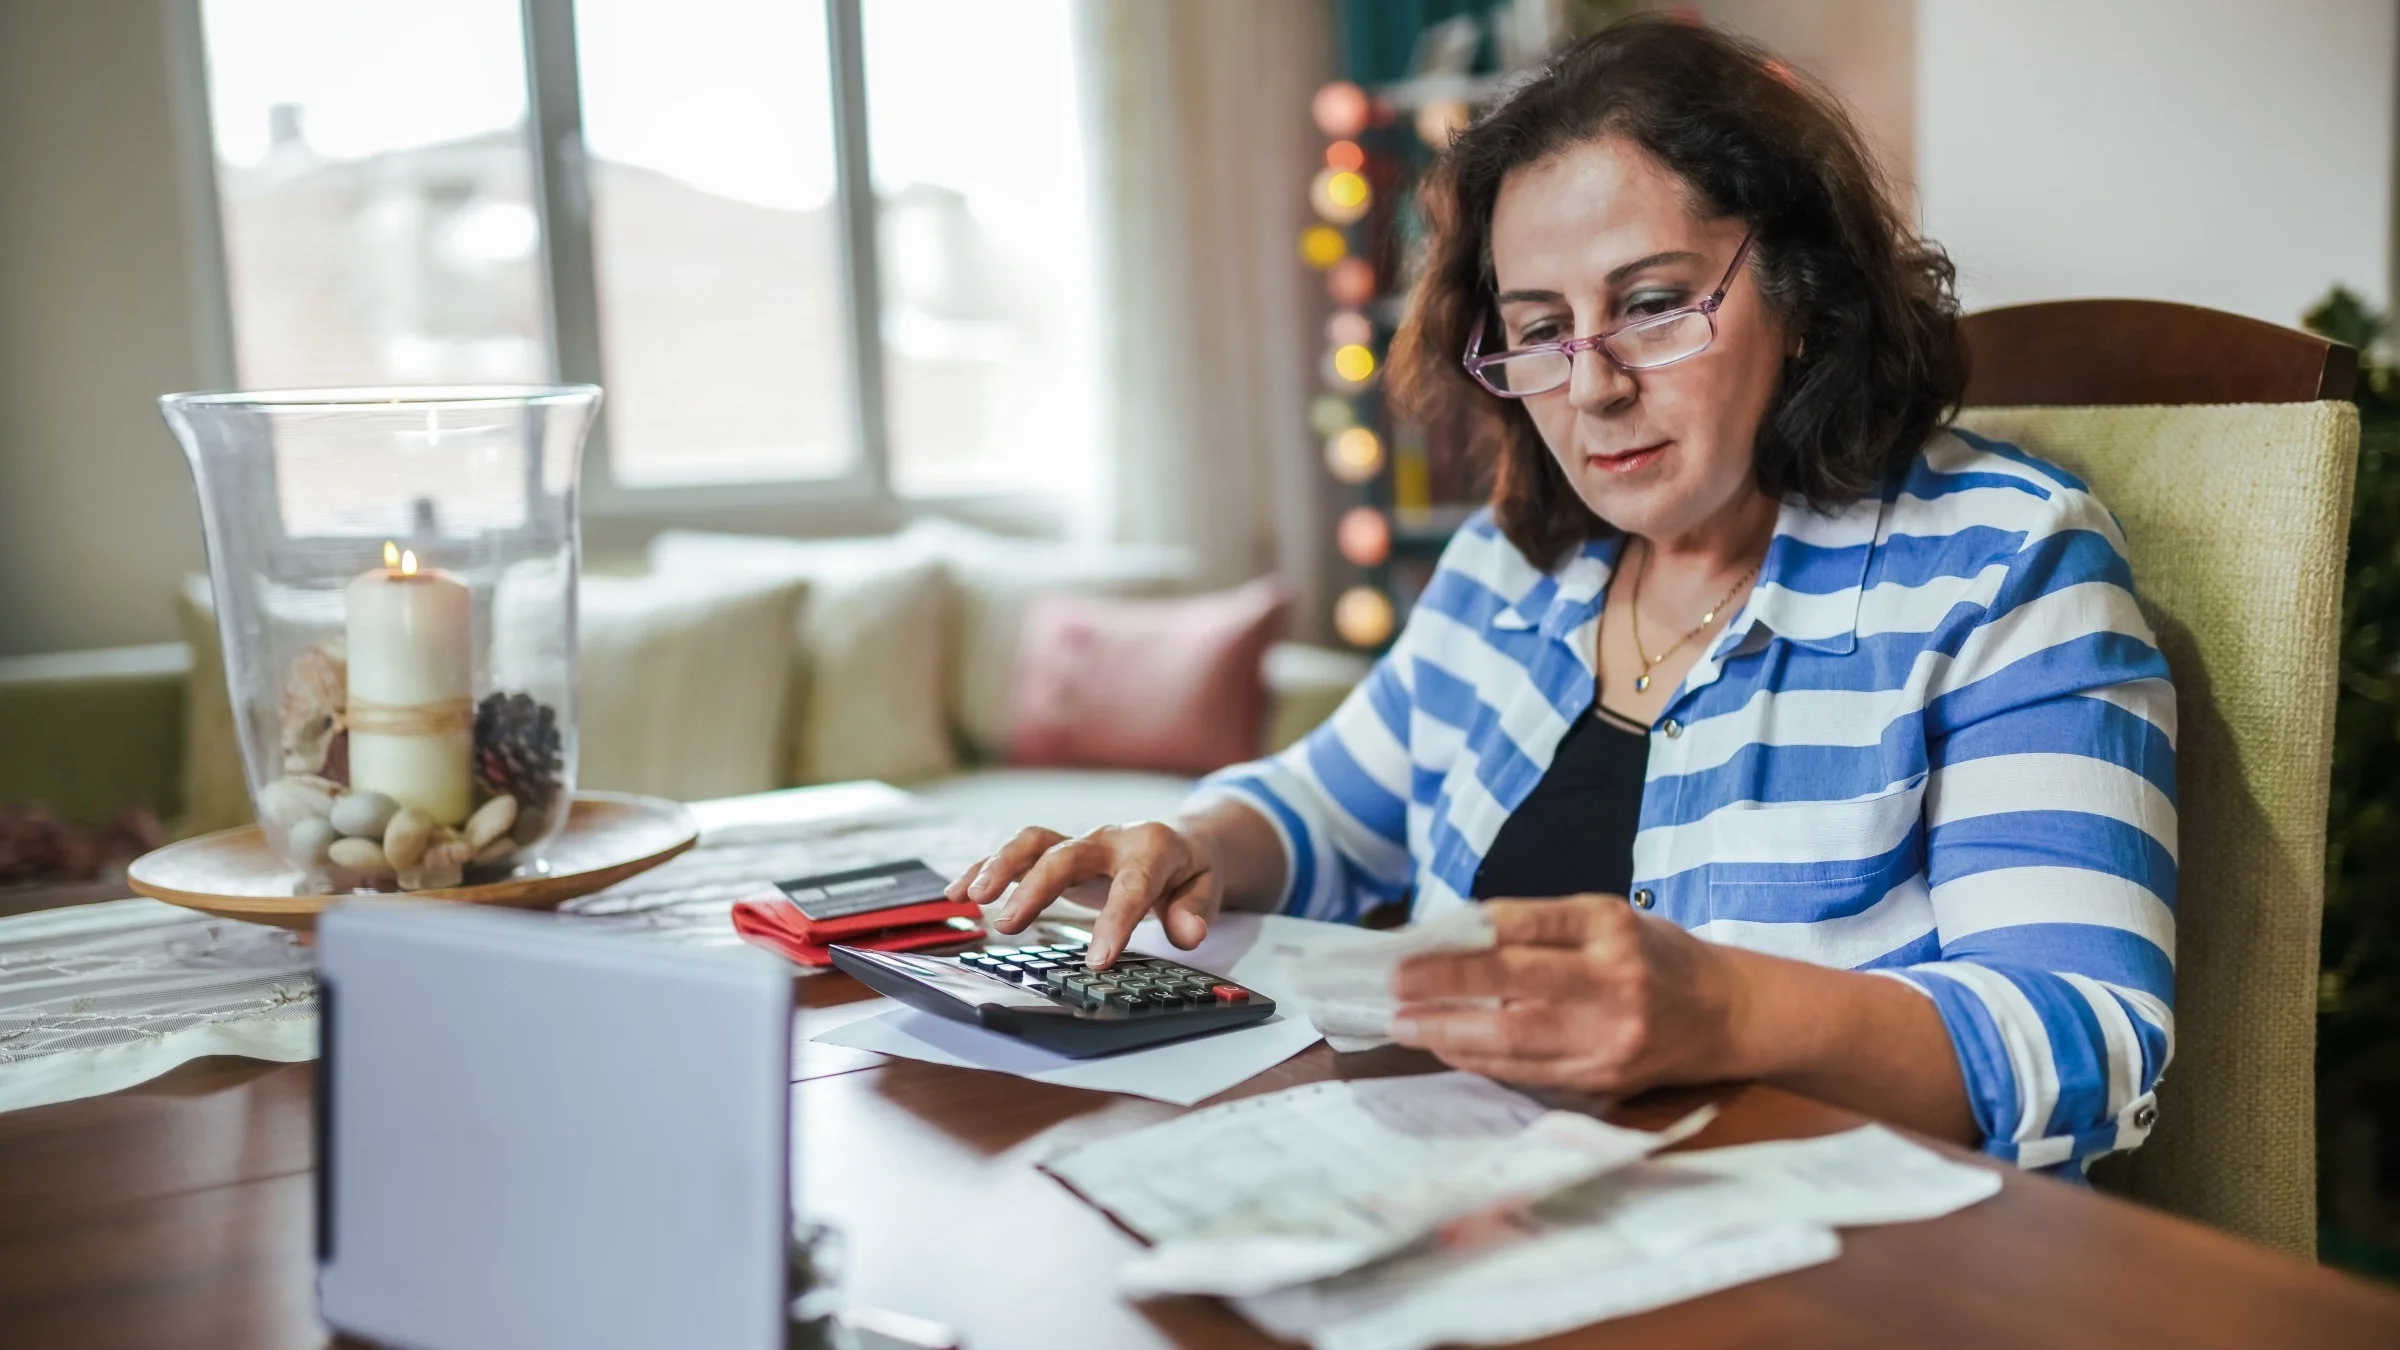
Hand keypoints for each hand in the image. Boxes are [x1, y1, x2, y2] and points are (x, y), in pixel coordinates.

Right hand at [944, 822, 1220, 967]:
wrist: (1180, 840)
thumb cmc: (1189, 871)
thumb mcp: (1207, 889)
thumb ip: (1195, 911)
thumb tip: (1189, 934)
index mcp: (1151, 848)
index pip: (1131, 886)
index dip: (1114, 923)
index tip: (1098, 961)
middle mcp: (1108, 839)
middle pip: (1066, 855)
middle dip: (1035, 888)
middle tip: (1010, 925)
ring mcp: (1078, 842)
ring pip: (1033, 843)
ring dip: (999, 867)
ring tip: (971, 898)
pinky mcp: (1056, 851)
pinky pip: (1016, 854)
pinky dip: (984, 868)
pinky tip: (957, 893)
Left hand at [1388, 893, 1744, 1094]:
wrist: (1725, 1014)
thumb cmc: (1654, 955)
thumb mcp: (1607, 918)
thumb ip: (1539, 926)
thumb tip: (1454, 938)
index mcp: (1611, 927)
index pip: (1526, 925)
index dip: (1466, 937)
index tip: (1415, 942)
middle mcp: (1613, 981)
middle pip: (1515, 986)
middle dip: (1446, 987)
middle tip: (1395, 985)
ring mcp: (1608, 1036)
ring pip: (1515, 1040)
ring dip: (1451, 1033)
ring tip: (1406, 1024)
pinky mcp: (1603, 1078)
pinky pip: (1527, 1072)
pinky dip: (1481, 1061)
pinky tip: (1447, 1047)